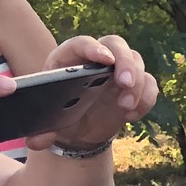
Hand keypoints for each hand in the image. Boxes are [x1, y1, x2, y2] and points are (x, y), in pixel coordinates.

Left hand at [24, 34, 156, 150]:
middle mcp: (96, 59)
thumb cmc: (59, 117)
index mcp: (68, 59)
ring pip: (136, 61)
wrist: (79, 128)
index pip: (82, 44)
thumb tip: (36, 141)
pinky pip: (149, 84)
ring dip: (137, 84)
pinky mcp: (134, 84)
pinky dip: (146, 99)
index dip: (93, 48)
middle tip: (125, 84)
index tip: (105, 60)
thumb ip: (39, 131)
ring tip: (126, 107)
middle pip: (116, 45)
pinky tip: (131, 116)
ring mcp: (117, 69)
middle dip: (125, 63)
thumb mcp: (47, 123)